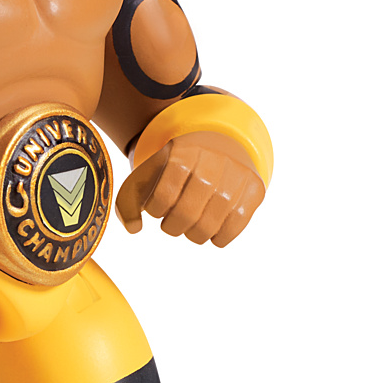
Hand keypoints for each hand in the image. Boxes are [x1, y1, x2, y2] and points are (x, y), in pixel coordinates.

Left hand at [115, 131, 265, 246]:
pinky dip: (218, 237)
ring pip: (210, 226)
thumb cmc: (175, 169)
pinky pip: (234, 228)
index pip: (162, 198)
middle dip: (173, 227)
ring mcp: (237, 176)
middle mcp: (214, 162)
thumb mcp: (147, 175)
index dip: (156, 209)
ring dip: (194, 234)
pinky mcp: (254, 189)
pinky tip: (211, 228)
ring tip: (191, 224)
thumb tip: (133, 229)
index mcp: (183, 155)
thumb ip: (128, 203)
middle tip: (173, 222)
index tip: (158, 206)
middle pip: (186, 215)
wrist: (217, 145)